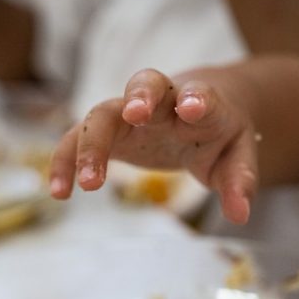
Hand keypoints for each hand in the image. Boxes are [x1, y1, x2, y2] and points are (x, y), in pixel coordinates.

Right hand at [49, 68, 258, 223]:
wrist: (200, 108)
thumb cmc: (220, 133)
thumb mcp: (238, 157)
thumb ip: (239, 182)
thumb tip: (240, 215)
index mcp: (202, 102)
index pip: (199, 94)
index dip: (196, 98)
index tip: (192, 107)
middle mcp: (162, 100)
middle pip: (145, 84)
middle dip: (140, 95)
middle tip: (135, 114)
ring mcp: (129, 113)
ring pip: (103, 112)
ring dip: (92, 142)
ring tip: (88, 184)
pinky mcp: (108, 130)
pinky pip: (78, 138)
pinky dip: (66, 160)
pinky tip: (59, 192)